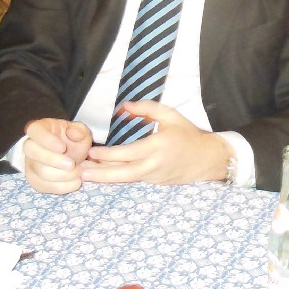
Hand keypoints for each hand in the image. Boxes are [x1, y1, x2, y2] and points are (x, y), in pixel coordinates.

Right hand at [21, 118, 93, 194]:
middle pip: (33, 152)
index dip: (47, 140)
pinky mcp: (34, 180)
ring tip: (78, 173)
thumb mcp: (81, 132)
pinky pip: (43, 186)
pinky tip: (75, 182)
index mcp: (39, 129)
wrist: (71, 156)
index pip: (34, 130)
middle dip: (54, 160)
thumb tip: (72, 133)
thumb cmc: (72, 141)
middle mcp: (30, 146)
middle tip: (72, 164)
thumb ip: (79, 130)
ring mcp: (30, 164)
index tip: (62, 148)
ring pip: (39, 172)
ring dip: (61, 175)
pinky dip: (61, 187)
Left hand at [80, 101, 230, 185]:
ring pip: (125, 180)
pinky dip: (117, 178)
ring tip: (85, 177)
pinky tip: (102, 176)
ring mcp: (153, 177)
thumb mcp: (171, 115)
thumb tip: (124, 105)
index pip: (128, 153)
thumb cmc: (187, 135)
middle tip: (81, 172)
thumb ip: (147, 108)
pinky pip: (132, 180)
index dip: (108, 154)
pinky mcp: (154, 183)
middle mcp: (154, 165)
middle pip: (123, 174)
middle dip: (101, 174)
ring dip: (105, 179)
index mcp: (157, 146)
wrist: (207, 159)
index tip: (92, 152)